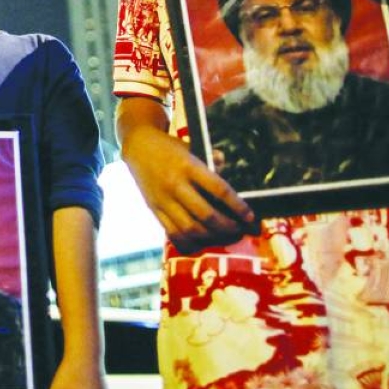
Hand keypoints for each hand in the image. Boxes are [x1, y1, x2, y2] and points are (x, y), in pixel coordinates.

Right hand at [117, 98, 254, 252]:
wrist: (139, 147)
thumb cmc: (170, 146)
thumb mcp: (191, 147)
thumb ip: (210, 159)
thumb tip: (226, 166)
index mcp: (188, 166)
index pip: (219, 190)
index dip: (237, 206)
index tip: (250, 217)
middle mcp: (176, 185)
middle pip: (206, 215)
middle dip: (227, 227)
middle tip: (239, 230)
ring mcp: (164, 200)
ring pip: (190, 228)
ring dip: (211, 237)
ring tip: (223, 236)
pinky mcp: (154, 209)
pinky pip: (173, 233)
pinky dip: (189, 242)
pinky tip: (201, 241)